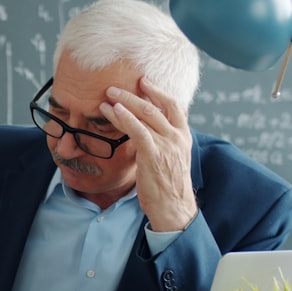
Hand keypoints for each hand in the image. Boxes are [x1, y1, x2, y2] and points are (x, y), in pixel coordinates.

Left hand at [100, 77, 197, 231]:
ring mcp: (167, 145)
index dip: (158, 92)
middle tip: (116, 87)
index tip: (144, 82)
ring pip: (146, 115)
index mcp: (183, 136)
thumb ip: (162, 143)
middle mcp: (177, 137)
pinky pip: (138, 130)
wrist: (174, 208)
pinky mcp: (153, 154)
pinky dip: (125, 118)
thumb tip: (147, 132)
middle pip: (157, 106)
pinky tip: (114, 111)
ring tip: (108, 96)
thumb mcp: (170, 159)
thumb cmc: (168, 187)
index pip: (174, 106)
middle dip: (135, 93)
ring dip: (125, 102)